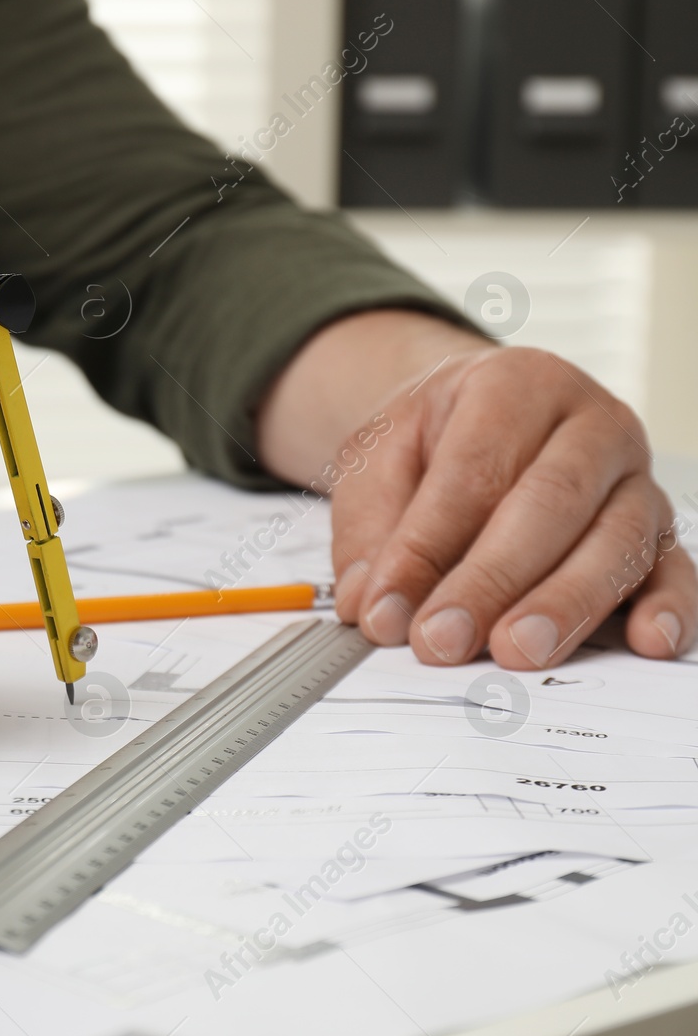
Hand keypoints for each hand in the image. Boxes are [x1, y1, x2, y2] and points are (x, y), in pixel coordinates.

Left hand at [260, 311, 695, 668]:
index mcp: (517, 384)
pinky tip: (645, 640)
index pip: (474, 471)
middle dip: (492, 581)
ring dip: (565, 605)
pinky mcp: (661, 531)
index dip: (427, 546)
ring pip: (616, 541)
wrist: (474, 420)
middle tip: (442, 640)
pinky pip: (675, 569)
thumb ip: (369, 532)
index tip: (387, 609)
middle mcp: (592, 425)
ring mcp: (635, 478)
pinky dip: (668, 607)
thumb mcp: (377, 462)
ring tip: (516, 651)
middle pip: (551, 504)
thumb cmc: (432, 441)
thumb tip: (368, 606)